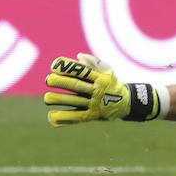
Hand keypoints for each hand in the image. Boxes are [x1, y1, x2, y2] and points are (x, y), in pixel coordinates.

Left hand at [43, 54, 162, 125]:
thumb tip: (78, 57)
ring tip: (47, 98)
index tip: (54, 66)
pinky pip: (77, 117)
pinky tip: (52, 116)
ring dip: (60, 100)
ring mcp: (95, 104)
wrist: (128, 102)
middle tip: (48, 80)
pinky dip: (64, 117)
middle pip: (77, 86)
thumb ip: (93, 63)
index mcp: (101, 77)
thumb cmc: (112, 83)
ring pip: (75, 101)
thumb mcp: (107, 71)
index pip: (83, 71)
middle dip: (62, 82)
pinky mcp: (93, 116)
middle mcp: (98, 90)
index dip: (69, 68)